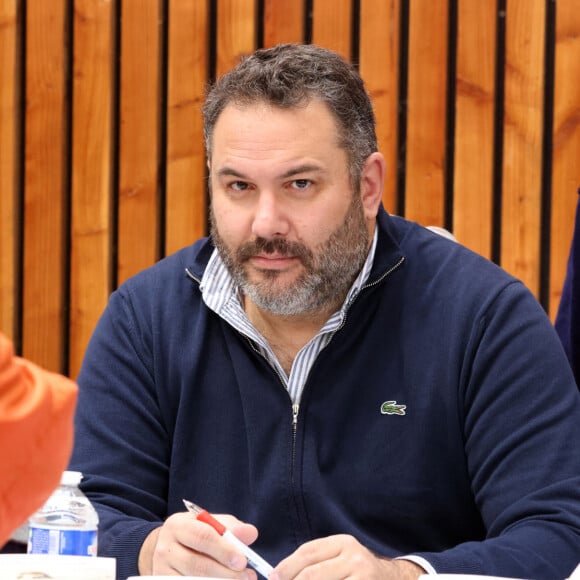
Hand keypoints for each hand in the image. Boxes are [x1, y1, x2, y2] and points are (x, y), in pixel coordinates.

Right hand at [139, 511, 258, 577]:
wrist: (168, 549)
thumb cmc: (196, 533)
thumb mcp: (210, 523)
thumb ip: (231, 527)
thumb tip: (251, 533)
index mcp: (178, 525)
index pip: (202, 537)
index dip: (224, 550)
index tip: (243, 560)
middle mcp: (165, 549)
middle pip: (196, 565)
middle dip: (226, 573)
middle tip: (247, 576)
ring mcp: (161, 571)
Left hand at [270, 534, 423, 578]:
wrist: (392, 579)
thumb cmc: (356, 570)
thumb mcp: (339, 557)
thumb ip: (315, 563)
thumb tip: (280, 576)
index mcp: (342, 543)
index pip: (308, 553)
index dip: (287, 567)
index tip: (273, 578)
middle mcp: (354, 557)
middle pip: (313, 575)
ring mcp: (363, 576)